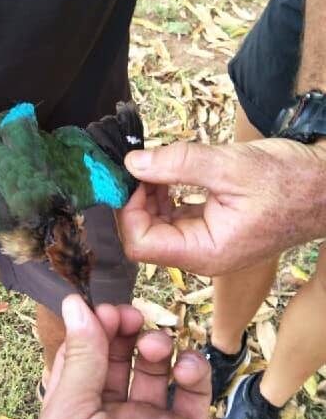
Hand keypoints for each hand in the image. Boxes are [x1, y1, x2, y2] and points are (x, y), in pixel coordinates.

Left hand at [117, 138, 325, 274]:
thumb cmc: (290, 180)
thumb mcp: (230, 165)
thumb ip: (178, 164)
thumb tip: (133, 163)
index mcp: (206, 252)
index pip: (141, 243)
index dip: (128, 209)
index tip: (132, 175)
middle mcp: (203, 255)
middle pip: (145, 235)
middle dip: (136, 200)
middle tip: (140, 164)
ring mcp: (207, 243)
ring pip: (158, 226)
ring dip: (149, 195)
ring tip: (157, 164)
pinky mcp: (212, 229)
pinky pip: (175, 217)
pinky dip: (165, 195)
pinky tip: (170, 173)